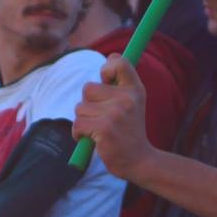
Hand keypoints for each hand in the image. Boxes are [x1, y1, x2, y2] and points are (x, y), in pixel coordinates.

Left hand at [74, 54, 150, 181]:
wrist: (138, 160)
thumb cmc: (129, 130)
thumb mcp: (133, 102)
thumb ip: (122, 81)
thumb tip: (110, 56)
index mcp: (135, 90)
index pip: (119, 62)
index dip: (107, 68)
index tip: (106, 81)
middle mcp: (127, 99)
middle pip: (88, 88)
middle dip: (88, 103)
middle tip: (102, 117)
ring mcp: (116, 114)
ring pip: (80, 108)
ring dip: (83, 120)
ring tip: (99, 130)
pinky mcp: (104, 129)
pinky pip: (77, 124)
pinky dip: (78, 134)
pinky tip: (91, 139)